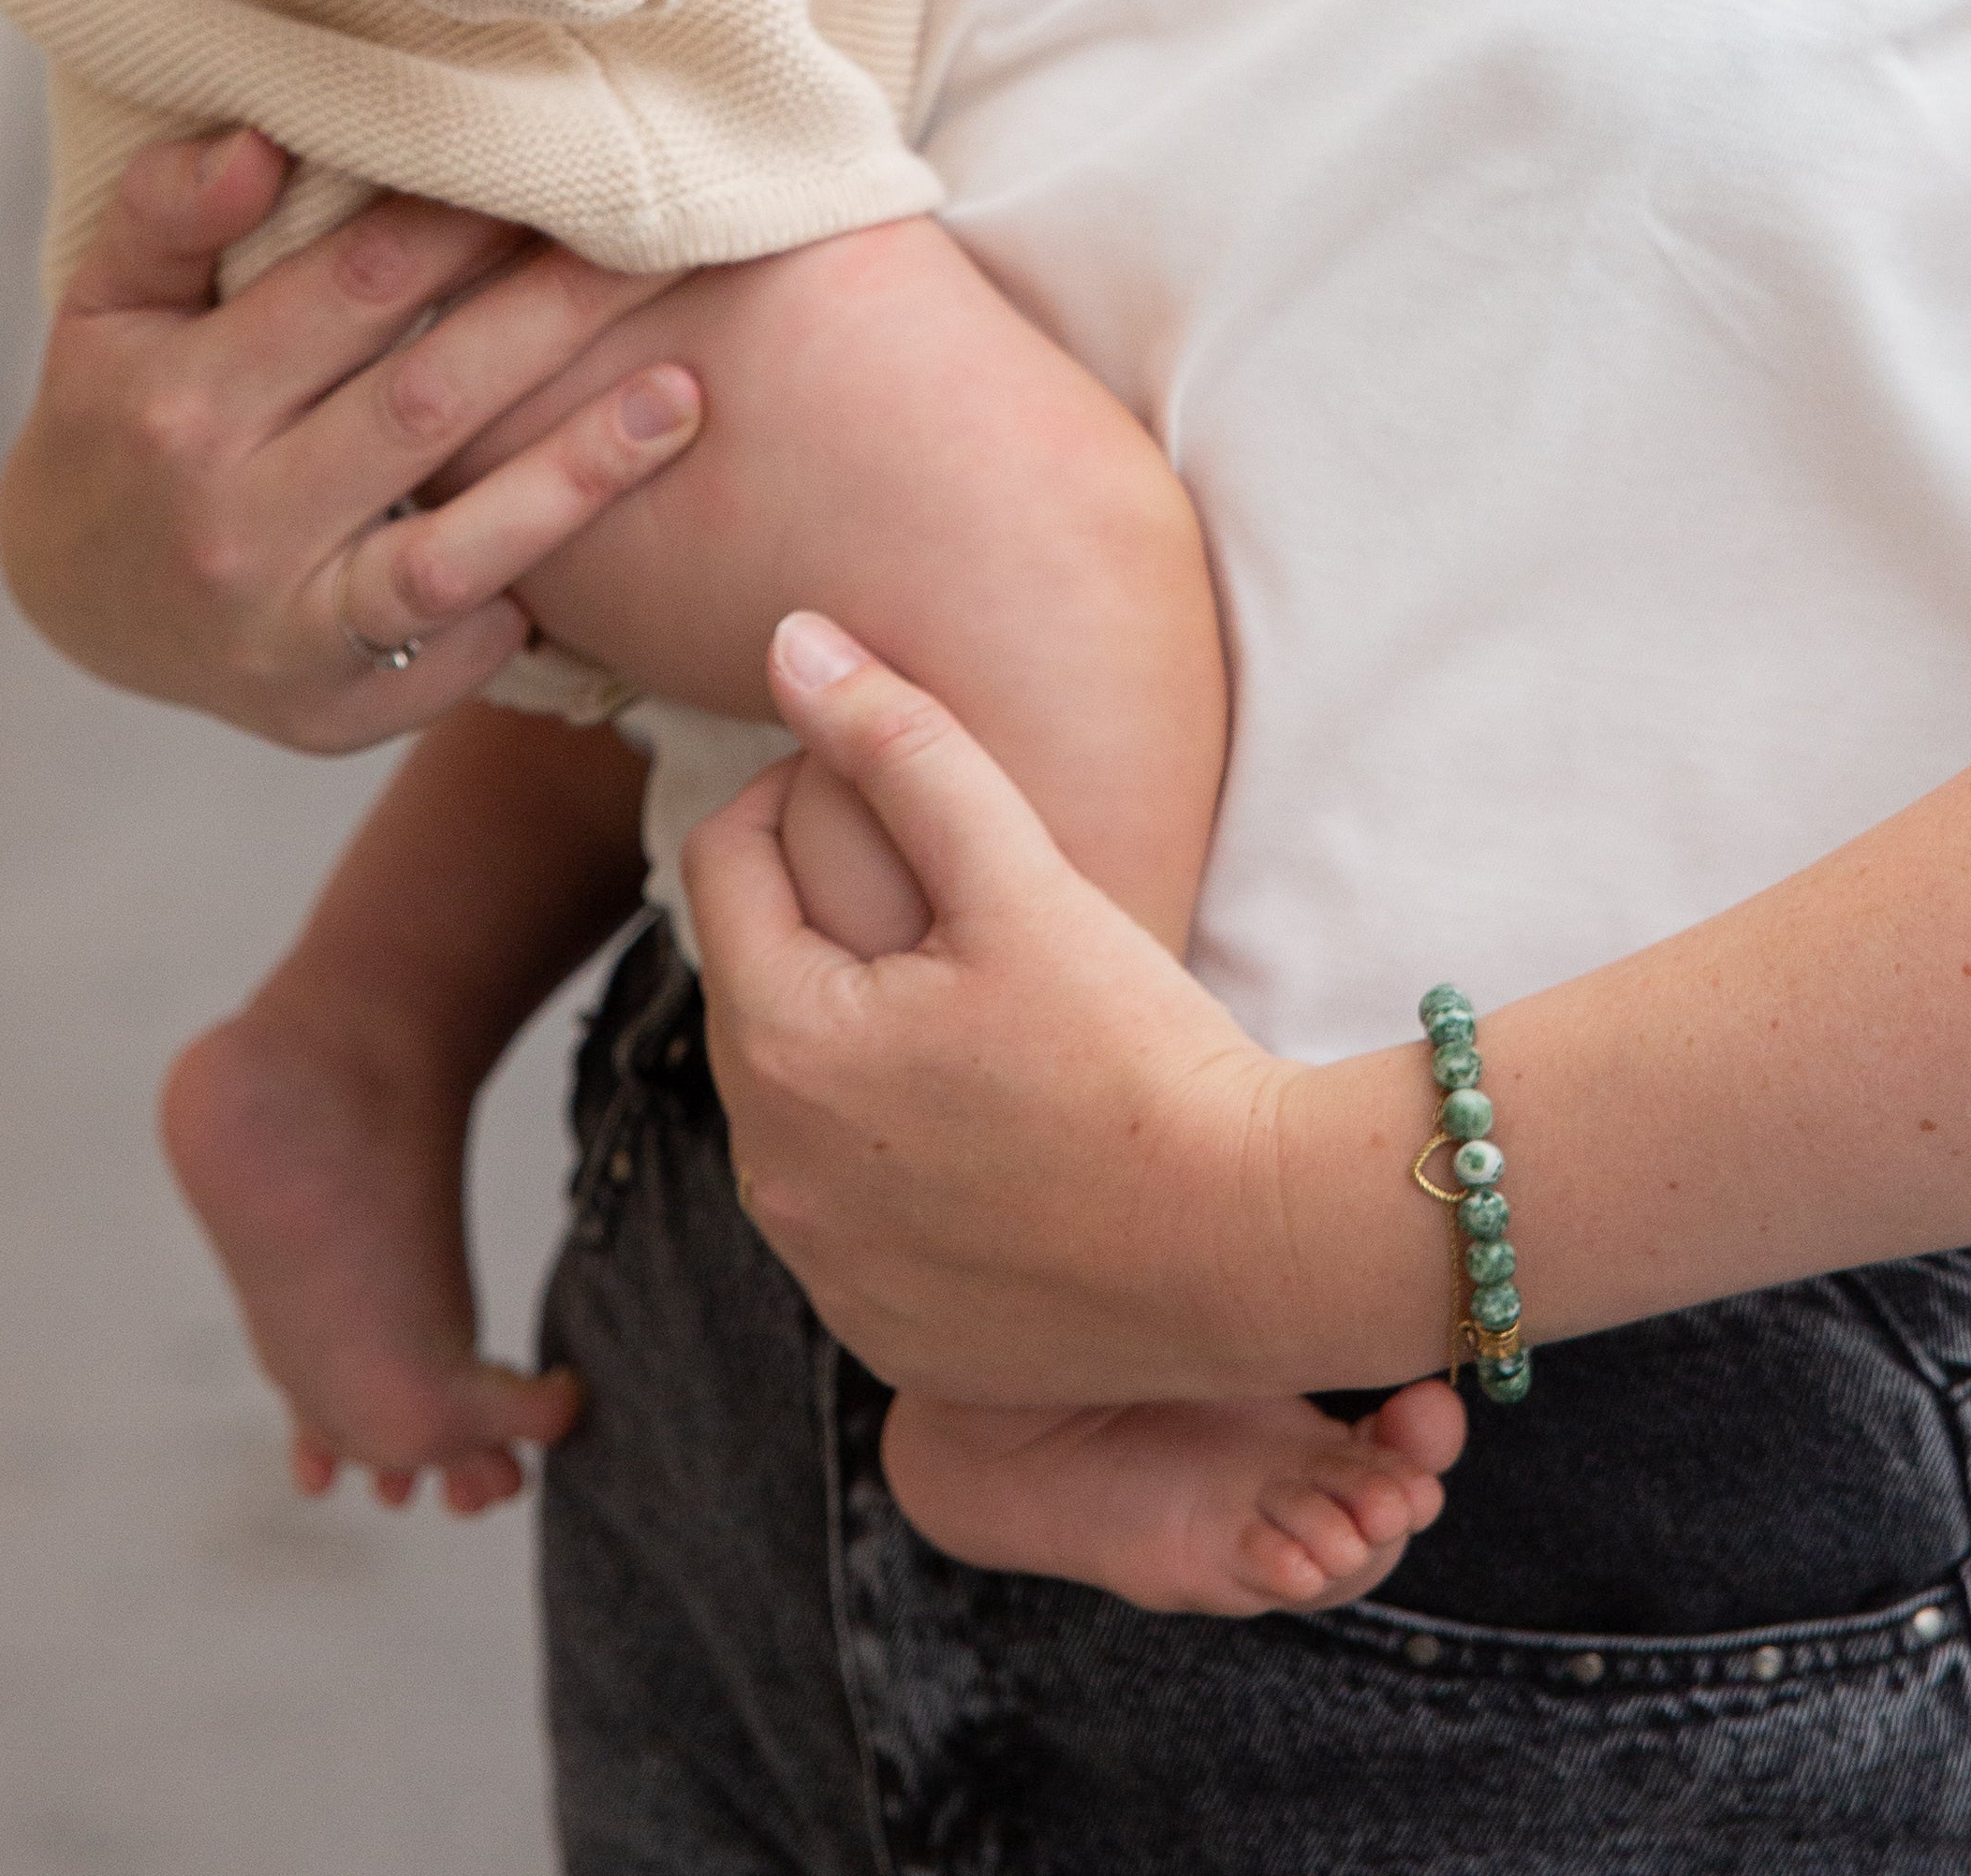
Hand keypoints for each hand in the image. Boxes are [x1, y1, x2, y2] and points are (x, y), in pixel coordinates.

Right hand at [0, 127, 707, 746]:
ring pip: (454, 549)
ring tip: (688, 393)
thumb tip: (262, 143)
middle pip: (427, 401)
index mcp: (179, 402)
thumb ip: (167, 212)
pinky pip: (452, 658)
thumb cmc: (118, 412)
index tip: (565, 170)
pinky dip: (529, 601)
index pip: (353, 290)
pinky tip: (618, 535)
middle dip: (556, 318)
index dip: (468, 225)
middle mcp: (229, 523)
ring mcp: (281, 631)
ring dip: (580, 471)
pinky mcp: (326, 713)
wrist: (73, 598)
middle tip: (671, 248)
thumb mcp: (107, 303)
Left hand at [690, 617, 1383, 1411]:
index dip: (801, 794)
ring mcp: (821, 1268)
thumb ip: (898, 746)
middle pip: (755, 984)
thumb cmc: (1139, 1053)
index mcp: (782, 1044)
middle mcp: (771, 1173)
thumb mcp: (1020, 877)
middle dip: (825, 919)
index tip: (898, 794)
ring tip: (976, 1001)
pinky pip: (845, 1209)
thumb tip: (790, 638)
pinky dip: (888, 1153)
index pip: (722, 865)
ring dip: (850, 1035)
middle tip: (950, 891)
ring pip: (796, 1100)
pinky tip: (987, 1122)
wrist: (1248, 1245)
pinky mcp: (879, 1331)